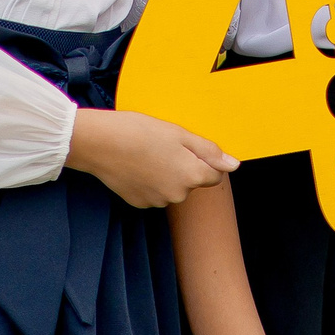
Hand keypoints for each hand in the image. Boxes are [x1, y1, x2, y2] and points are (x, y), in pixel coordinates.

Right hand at [66, 108, 237, 207]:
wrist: (100, 143)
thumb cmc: (139, 132)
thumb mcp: (180, 134)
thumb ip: (209, 152)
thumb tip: (234, 165)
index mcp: (191, 176)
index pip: (215, 175)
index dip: (204, 159)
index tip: (187, 146)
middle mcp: (177, 194)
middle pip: (192, 181)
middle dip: (184, 166)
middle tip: (164, 145)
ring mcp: (157, 201)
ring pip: (172, 187)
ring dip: (166, 174)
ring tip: (147, 153)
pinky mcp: (139, 203)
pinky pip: (154, 192)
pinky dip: (149, 181)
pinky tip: (137, 165)